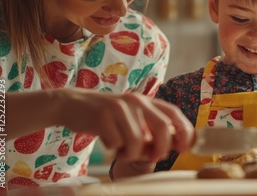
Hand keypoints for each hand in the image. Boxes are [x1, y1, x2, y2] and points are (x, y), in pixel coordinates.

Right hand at [53, 88, 193, 161]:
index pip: (174, 113)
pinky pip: (116, 143)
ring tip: (122, 150)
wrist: (72, 104)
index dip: (184, 131)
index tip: (184, 148)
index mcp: (146, 101)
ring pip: (137, 140)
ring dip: (131, 153)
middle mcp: (136, 100)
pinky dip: (113, 149)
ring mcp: (119, 106)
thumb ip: (149, 130)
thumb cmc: (106, 117)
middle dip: (162, 147)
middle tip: (154, 157)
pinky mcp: (102, 115)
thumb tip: (171, 147)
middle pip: (162, 126)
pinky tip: (107, 142)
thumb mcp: (131, 118)